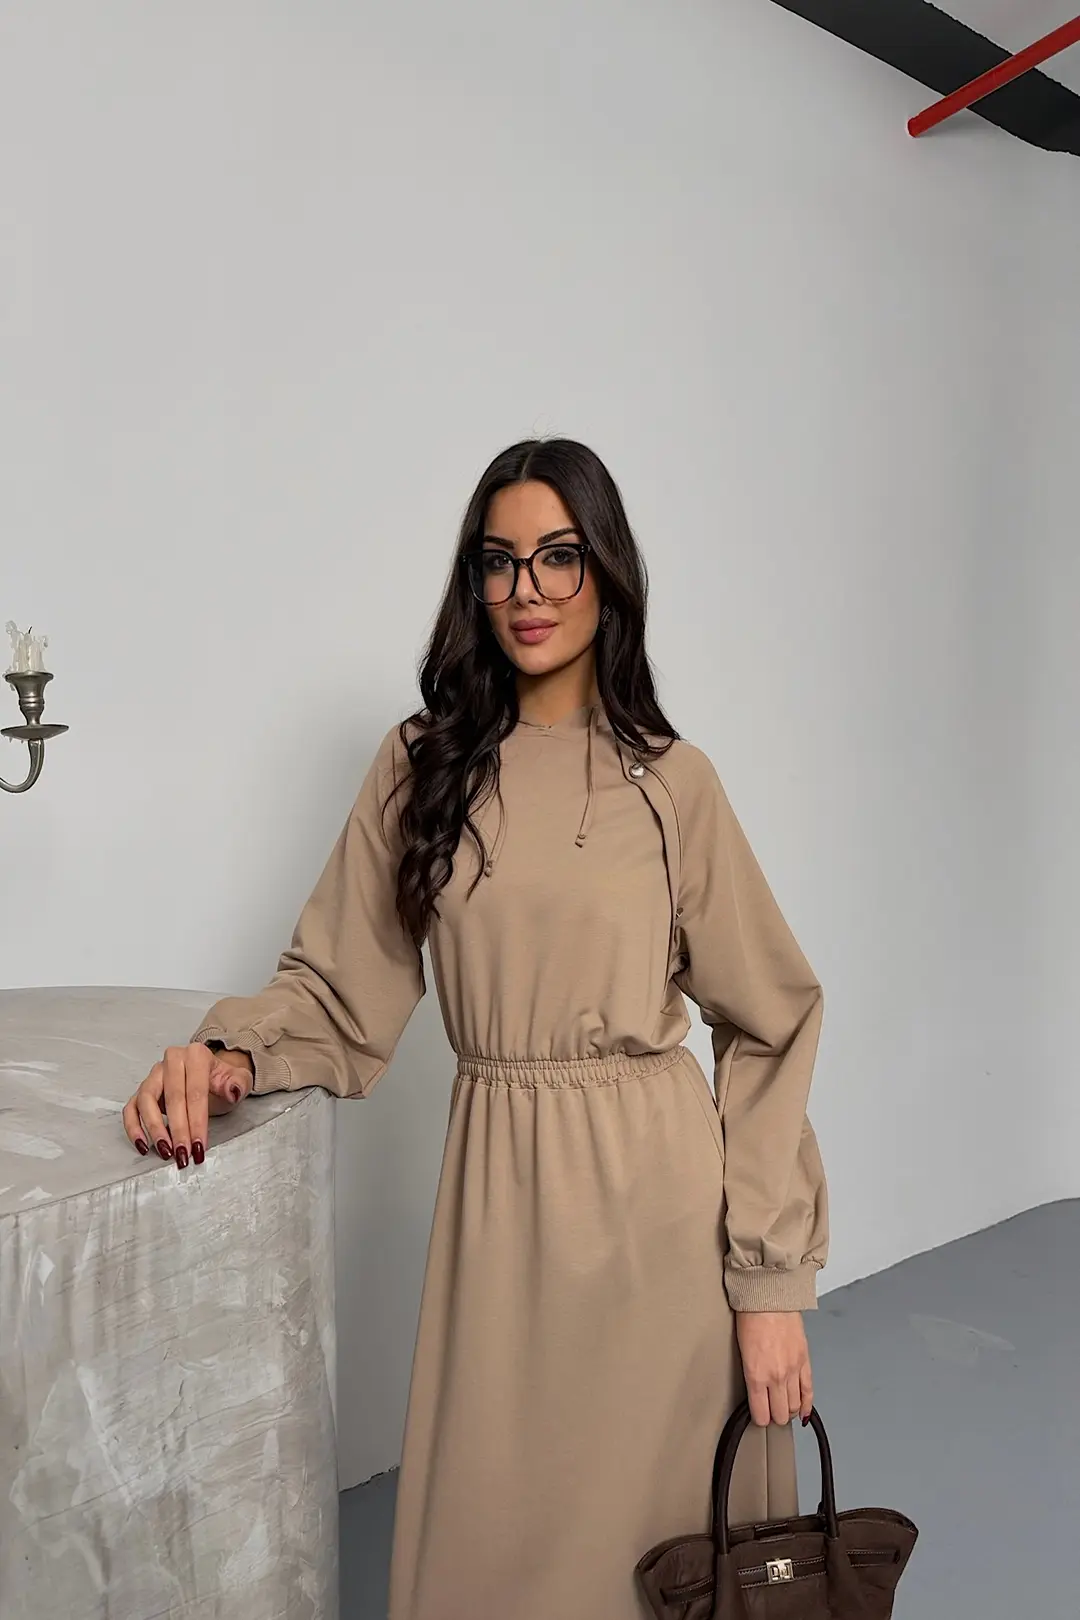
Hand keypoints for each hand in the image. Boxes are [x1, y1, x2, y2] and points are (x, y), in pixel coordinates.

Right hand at [122, 1043, 254, 1166]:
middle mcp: (171, 1061)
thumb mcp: (239, 1078)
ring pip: (146, 1100)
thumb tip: (232, 1091)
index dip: (197, 1121)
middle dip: (178, 1129)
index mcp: (196, 1055)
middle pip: (172, 1097)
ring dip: (154, 1129)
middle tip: (183, 1153)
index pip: (195, 1092)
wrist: (209, 1073)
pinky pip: (131, 1108)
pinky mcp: (142, 1089)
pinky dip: (133, 1127)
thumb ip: (239, 1083)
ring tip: (165, 1151)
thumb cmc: (221, 1079)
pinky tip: (144, 1145)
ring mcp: (154, 1075)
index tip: (199, 1145)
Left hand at [736, 1311, 812, 1426]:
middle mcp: (776, 1376)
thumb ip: (751, 1375)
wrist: (770, 1297)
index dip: (760, 1419)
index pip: (761, 1413)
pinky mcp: (805, 1361)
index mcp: (756, 1375)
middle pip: (780, 1414)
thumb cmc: (751, 1317)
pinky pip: (809, 1391)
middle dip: (775, 1417)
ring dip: (789, 1411)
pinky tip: (803, 1412)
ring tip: (783, 1409)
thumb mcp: (742, 1351)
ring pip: (795, 1406)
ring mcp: (793, 1370)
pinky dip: (807, 1405)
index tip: (759, 1417)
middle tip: (771, 1413)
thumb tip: (756, 1391)